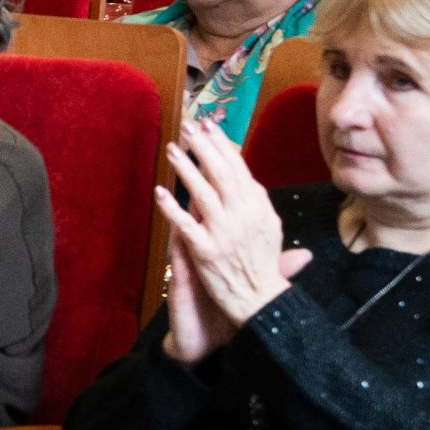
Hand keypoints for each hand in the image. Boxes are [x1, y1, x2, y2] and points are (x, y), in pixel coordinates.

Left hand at [155, 118, 312, 343]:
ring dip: (186, 168)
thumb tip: (248, 178)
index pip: (240, 169)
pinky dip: (171, 207)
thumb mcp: (270, 229)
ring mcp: (224, 234)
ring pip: (202, 193)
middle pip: (221, 174)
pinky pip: (185, 225)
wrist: (260, 302)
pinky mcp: (205, 252)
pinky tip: (159, 192)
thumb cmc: (263, 266)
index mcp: (260, 209)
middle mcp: (244, 217)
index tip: (209, 127)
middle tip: (188, 127)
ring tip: (172, 149)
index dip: (223, 146)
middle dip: (204, 147)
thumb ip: (257, 203)